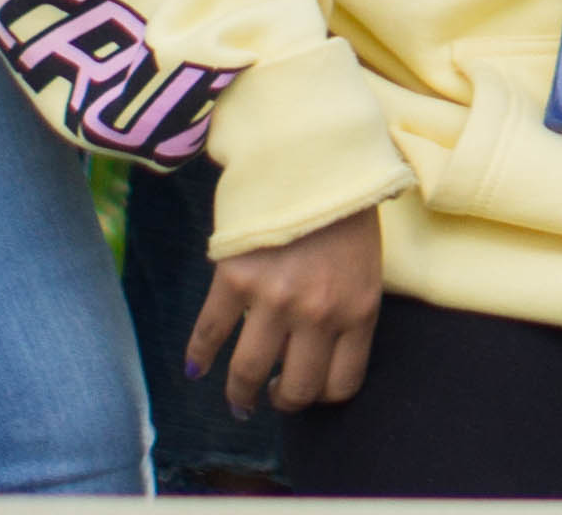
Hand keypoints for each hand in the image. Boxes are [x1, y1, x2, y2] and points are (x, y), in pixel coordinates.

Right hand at [188, 206, 383, 413]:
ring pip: (249, 372)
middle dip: (282, 402)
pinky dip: (199, 355)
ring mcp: (275, 299)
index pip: (342, 385)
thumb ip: (347, 313)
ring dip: (240, 393)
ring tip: (238, 397)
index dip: (321, 397)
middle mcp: (319, 314)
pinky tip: (196, 367)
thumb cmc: (345, 215)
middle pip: (297, 389)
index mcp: (358, 311)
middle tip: (270, 396)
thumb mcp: (365, 269)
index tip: (307, 391)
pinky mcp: (235, 279)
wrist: (314, 159)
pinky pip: (210, 332)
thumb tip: (314, 358)